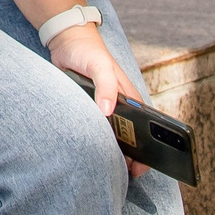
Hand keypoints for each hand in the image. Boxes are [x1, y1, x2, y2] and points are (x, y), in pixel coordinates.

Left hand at [47, 22, 147, 177]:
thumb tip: (107, 112)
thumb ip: (105, 86)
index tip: (139, 168)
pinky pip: (96, 130)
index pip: (147, 129)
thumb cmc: (88, 52)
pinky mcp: (90, 109)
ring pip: (113, 136)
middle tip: (120, 173)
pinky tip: (89, 152)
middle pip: (130, 137)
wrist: (67, 41)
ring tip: (104, 166)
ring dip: (111, 150)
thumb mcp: (100, 66)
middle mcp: (122, 106)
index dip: (147, 151)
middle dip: (129, 157)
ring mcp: (106, 109)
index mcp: (131, 98)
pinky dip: (95, 141)